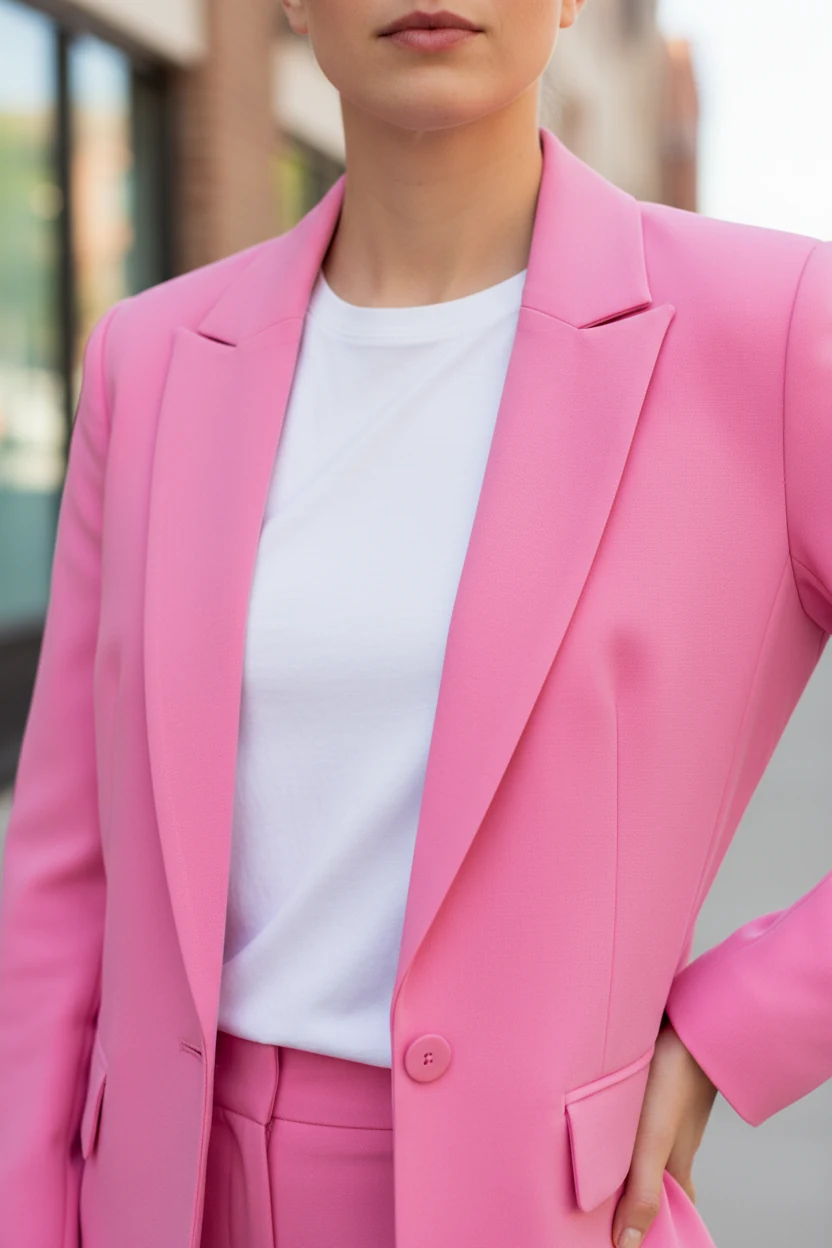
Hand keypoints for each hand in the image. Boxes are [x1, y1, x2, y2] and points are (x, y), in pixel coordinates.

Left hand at [610, 1020, 717, 1247]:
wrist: (691, 1022)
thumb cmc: (673, 1081)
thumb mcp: (653, 1142)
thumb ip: (642, 1191)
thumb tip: (626, 1246)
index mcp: (676, 1165)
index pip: (668, 1208)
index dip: (649, 1224)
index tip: (621, 1235)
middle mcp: (671, 1141)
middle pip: (650, 1176)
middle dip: (625, 1190)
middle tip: (593, 1200)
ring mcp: (662, 1112)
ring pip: (638, 1144)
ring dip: (616, 1154)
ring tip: (584, 1159)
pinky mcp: (652, 1084)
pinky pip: (633, 1114)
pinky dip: (616, 1124)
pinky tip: (598, 1115)